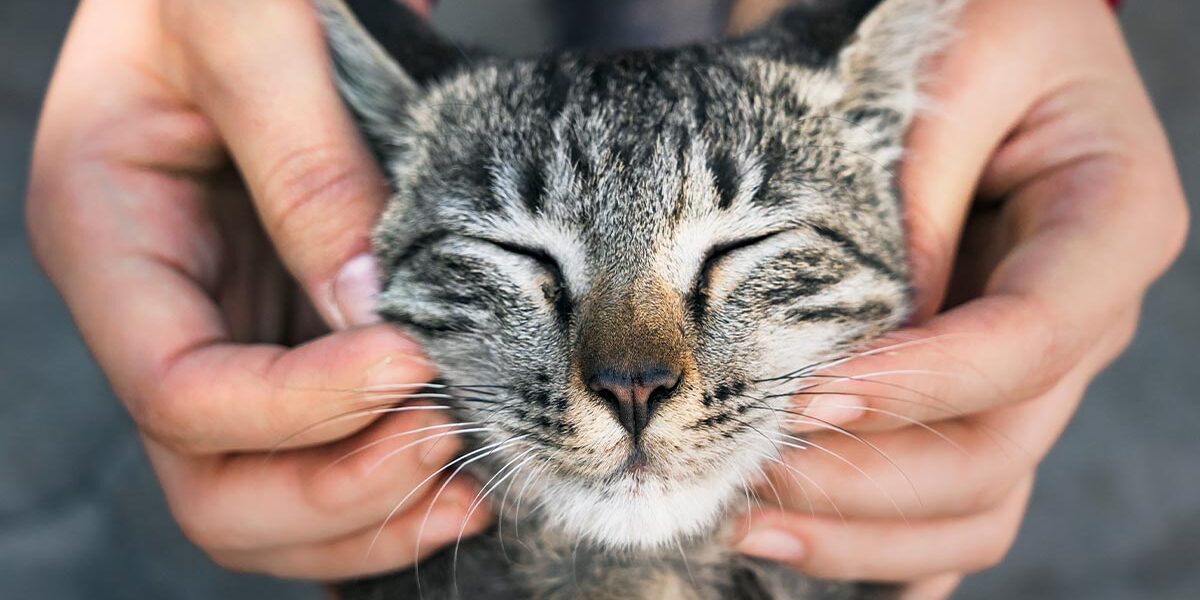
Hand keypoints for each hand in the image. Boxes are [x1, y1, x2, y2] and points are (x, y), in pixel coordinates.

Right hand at [27, 0, 487, 579]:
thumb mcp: (248, 27)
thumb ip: (303, 163)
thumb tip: (371, 309)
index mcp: (107, 237)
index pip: (179, 391)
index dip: (298, 410)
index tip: (414, 364)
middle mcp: (160, 307)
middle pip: (213, 482)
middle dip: (332, 491)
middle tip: (448, 442)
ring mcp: (230, 328)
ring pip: (268, 491)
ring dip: (368, 512)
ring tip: (472, 480)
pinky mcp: (295, 328)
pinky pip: (326, 447)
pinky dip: (389, 482)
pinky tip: (464, 470)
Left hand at [733, 0, 1187, 596]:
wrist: (972, 28)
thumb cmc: (972, 19)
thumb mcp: (957, 64)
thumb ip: (920, 188)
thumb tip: (864, 337)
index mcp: (1110, 229)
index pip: (1028, 343)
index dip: (923, 386)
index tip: (808, 396)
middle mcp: (1079, 317)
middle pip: (996, 448)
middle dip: (868, 478)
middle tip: (744, 473)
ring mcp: (1031, 369)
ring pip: (976, 500)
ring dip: (864, 533)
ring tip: (746, 523)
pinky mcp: (975, 391)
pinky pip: (954, 503)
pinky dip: (889, 549)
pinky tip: (813, 563)